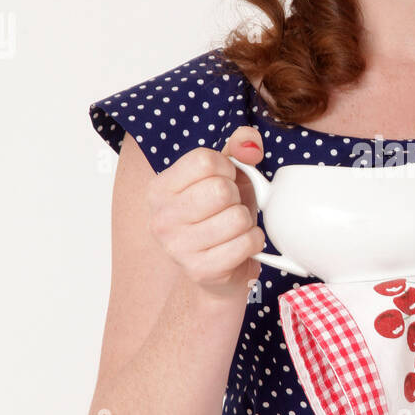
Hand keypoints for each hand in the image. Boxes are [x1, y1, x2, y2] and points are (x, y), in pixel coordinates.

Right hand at [146, 125, 266, 299]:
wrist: (217, 268)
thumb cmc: (218, 215)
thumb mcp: (225, 175)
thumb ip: (238, 147)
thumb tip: (250, 144)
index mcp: (160, 189)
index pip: (205, 160)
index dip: (227, 168)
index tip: (225, 180)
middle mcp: (161, 218)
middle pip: (221, 190)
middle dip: (237, 197)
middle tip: (229, 208)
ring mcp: (178, 248)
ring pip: (237, 217)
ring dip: (246, 221)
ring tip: (234, 227)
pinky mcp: (201, 270)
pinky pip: (247, 243)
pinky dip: (254, 241)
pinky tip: (240, 245)